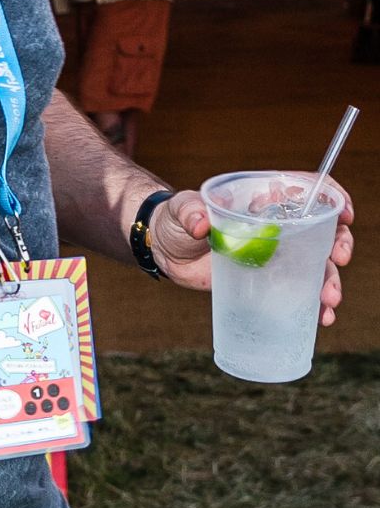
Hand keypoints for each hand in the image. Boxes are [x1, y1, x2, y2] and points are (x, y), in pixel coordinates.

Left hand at [148, 186, 354, 326]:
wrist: (163, 251)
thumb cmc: (174, 220)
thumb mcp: (181, 210)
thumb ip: (190, 212)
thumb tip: (202, 225)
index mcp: (262, 199)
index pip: (307, 189)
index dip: (331, 196)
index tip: (344, 213)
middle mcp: (276, 225)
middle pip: (322, 229)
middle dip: (339, 243)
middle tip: (339, 259)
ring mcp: (274, 254)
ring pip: (316, 265)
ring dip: (330, 281)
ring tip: (328, 300)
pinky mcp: (266, 281)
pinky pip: (298, 291)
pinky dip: (313, 305)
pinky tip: (321, 317)